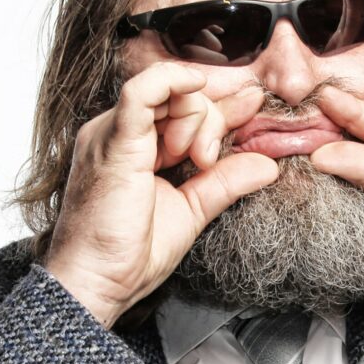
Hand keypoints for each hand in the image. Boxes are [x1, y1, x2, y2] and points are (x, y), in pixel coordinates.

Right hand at [43, 63, 277, 327]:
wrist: (95, 282)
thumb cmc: (128, 255)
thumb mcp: (192, 210)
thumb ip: (226, 182)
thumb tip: (268, 165)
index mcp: (134, 147)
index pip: (181, 108)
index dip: (222, 106)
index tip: (254, 106)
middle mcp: (119, 133)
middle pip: (179, 98)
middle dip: (210, 121)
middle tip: (207, 162)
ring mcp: (112, 133)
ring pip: (169, 92)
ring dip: (197, 119)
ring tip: (196, 161)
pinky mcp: (113, 139)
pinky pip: (143, 90)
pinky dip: (174, 81)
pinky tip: (199, 85)